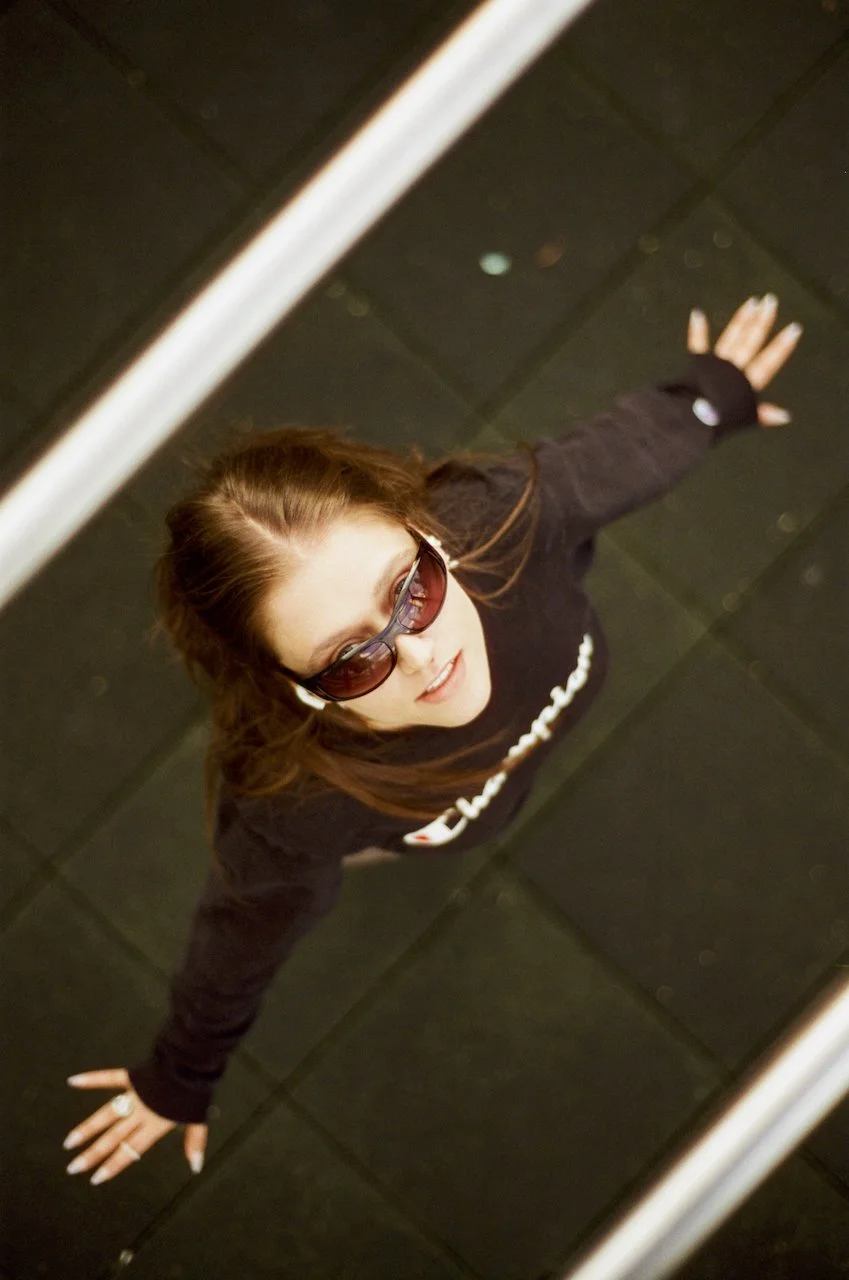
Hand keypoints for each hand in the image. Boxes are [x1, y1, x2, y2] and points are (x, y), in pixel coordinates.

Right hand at [63, 1068, 207, 1184]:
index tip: (95, 1178)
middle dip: (92, 1154)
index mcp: (154, 1125)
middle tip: (73, 1168)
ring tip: (69, 1142)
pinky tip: (73, 1081)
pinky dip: (92, 1079)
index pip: (130, 1150)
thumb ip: (194, 1143)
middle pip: (113, 1137)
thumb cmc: (197, 1091)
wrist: (192, 1061)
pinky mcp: (132, 1076)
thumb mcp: (198, 1119)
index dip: (113, 1165)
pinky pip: (109, 1078)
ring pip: (106, 1114)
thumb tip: (196, 1168)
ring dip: (87, 1128)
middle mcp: (141, 1113)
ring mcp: (134, 1094)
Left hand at [687, 294, 801, 427]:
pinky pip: (697, 344)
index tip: (794, 329)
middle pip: (751, 341)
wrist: (690, 418)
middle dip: (763, 321)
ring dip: (742, 319)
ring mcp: (716, 363)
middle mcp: (733, 368)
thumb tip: (786, 416)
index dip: (782, 346)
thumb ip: (764, 414)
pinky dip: (697, 330)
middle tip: (771, 301)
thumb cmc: (718, 421)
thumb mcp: (744, 418)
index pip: (769, 361)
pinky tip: (697, 313)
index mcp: (746, 382)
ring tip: (752, 301)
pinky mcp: (698, 363)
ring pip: (732, 337)